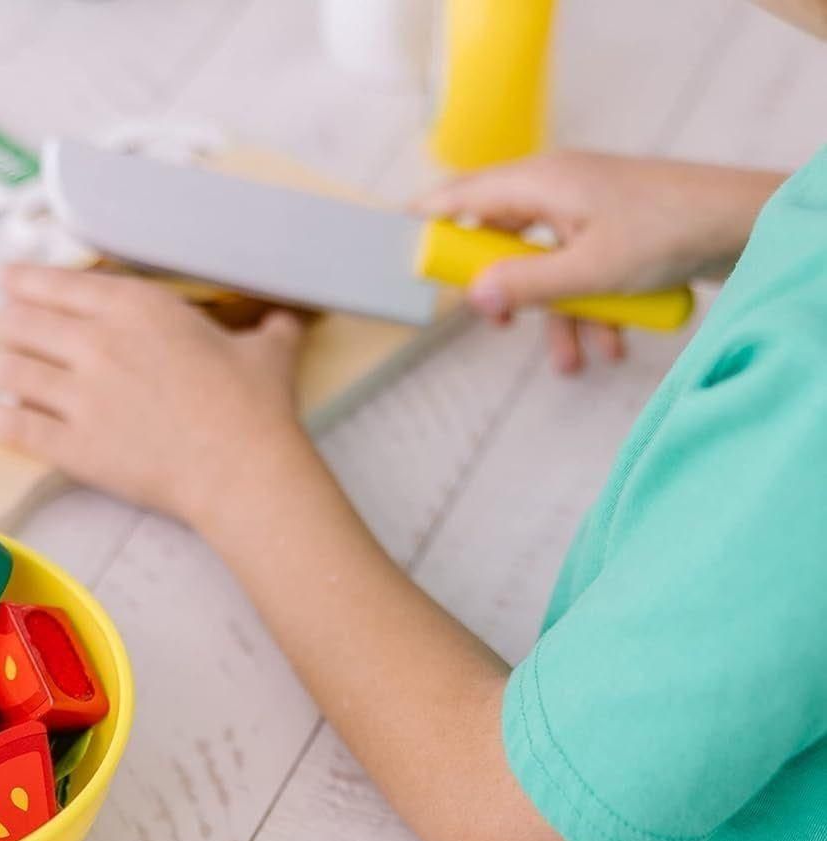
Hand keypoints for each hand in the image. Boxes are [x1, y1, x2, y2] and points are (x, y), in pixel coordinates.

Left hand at [0, 265, 312, 526]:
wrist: (240, 467)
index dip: (26, 280)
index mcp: (138, 307)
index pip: (62, 284)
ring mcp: (79, 394)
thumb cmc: (256, 407)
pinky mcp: (70, 444)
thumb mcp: (268, 350)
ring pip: (11, 367)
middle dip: (3, 320)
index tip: (4, 278)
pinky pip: (12, 423)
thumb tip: (289, 318)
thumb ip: (268, 327)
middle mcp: (97, 342)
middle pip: (26, 321)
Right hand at [415, 151, 783, 373]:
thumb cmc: (669, 233)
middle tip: (496, 324)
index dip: (426, 221)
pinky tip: (607, 347)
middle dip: (503, 292)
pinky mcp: (608, 232)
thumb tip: (472, 299)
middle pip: (499, 239)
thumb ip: (524, 287)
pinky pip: (576, 275)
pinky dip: (586, 312)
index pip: (462, 195)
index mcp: (541, 183)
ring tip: (570, 360)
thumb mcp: (588, 273)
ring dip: (556, 318)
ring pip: (543, 268)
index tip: (395, 249)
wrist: (741, 226)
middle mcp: (556, 190)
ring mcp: (583, 211)